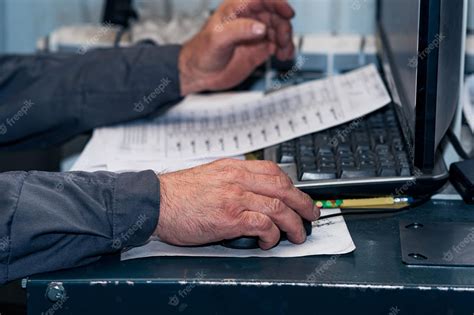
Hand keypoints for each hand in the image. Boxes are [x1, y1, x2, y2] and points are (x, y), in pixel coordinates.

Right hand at [155, 159, 319, 249]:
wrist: (156, 202)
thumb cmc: (178, 193)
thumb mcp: (209, 176)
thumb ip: (231, 180)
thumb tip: (251, 193)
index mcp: (233, 167)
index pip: (272, 171)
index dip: (291, 184)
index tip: (297, 194)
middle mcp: (237, 179)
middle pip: (283, 187)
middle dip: (303, 202)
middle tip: (311, 213)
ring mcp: (235, 197)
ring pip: (278, 207)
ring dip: (294, 223)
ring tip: (298, 234)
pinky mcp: (230, 217)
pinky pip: (263, 225)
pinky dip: (272, 235)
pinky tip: (270, 241)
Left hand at [179, 0, 294, 95]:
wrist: (198, 74)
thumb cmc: (201, 53)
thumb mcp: (217, 38)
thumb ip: (239, 30)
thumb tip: (261, 27)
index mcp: (236, 9)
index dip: (277, 3)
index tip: (288, 13)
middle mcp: (248, 19)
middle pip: (275, 15)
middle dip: (283, 27)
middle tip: (282, 41)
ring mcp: (255, 34)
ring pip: (279, 30)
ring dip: (286, 40)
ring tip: (284, 52)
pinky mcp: (259, 49)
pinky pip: (277, 45)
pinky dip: (285, 49)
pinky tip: (284, 56)